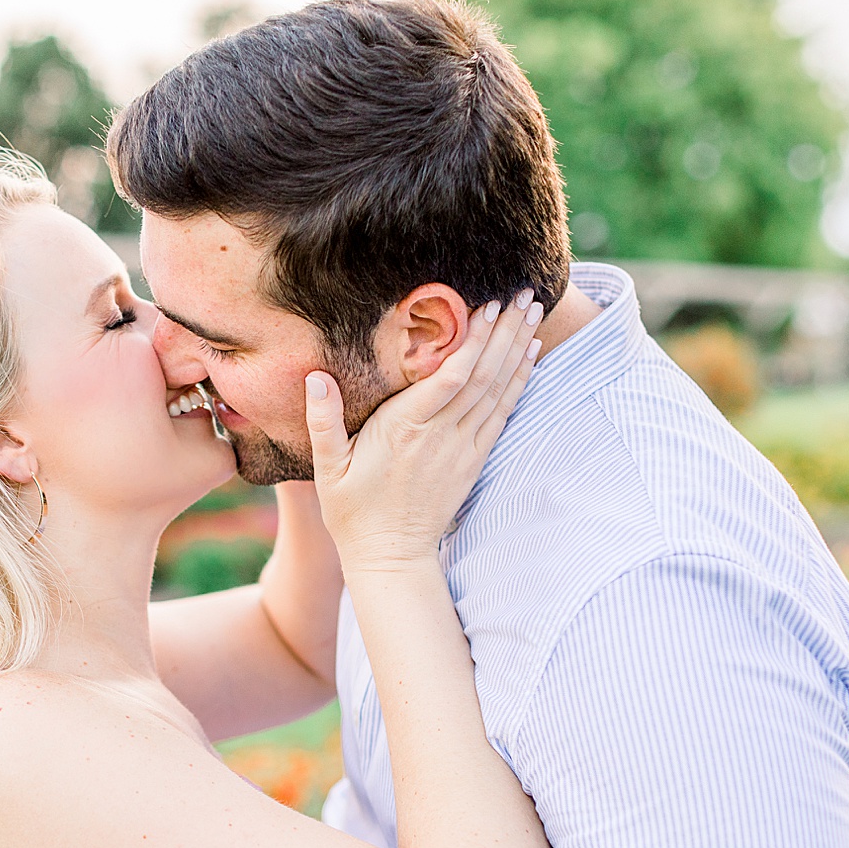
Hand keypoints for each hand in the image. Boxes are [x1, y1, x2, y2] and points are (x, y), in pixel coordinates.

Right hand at [305, 295, 540, 573]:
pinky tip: (530, 355)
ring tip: (532, 309)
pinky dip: (519, 381)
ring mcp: (463, 448)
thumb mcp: (328, 468)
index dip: (473, 340)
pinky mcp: (474, 459)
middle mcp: (441, 435)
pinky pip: (503, 413)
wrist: (391, 556)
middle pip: (483, 374)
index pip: (451, 377)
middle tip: (522, 291)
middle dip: (505, 330)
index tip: (486, 305)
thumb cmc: (354, 511)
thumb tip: (316, 377)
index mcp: (405, 429)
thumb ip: (322, 421)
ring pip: (498, 389)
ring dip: (517, 347)